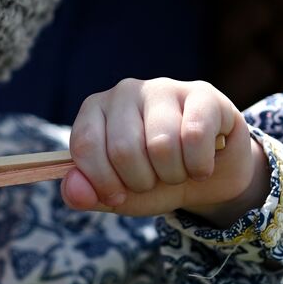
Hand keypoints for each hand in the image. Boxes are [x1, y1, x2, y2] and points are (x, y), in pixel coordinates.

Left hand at [62, 79, 270, 225]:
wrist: (208, 176)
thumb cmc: (153, 179)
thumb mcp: (115, 194)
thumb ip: (85, 194)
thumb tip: (74, 189)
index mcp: (94, 110)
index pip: (85, 145)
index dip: (103, 182)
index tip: (117, 195)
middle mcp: (125, 91)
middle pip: (123, 150)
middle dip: (141, 181)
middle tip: (154, 179)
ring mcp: (163, 88)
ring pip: (162, 145)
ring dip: (173, 175)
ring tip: (177, 170)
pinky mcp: (202, 94)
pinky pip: (195, 136)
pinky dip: (199, 165)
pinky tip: (201, 164)